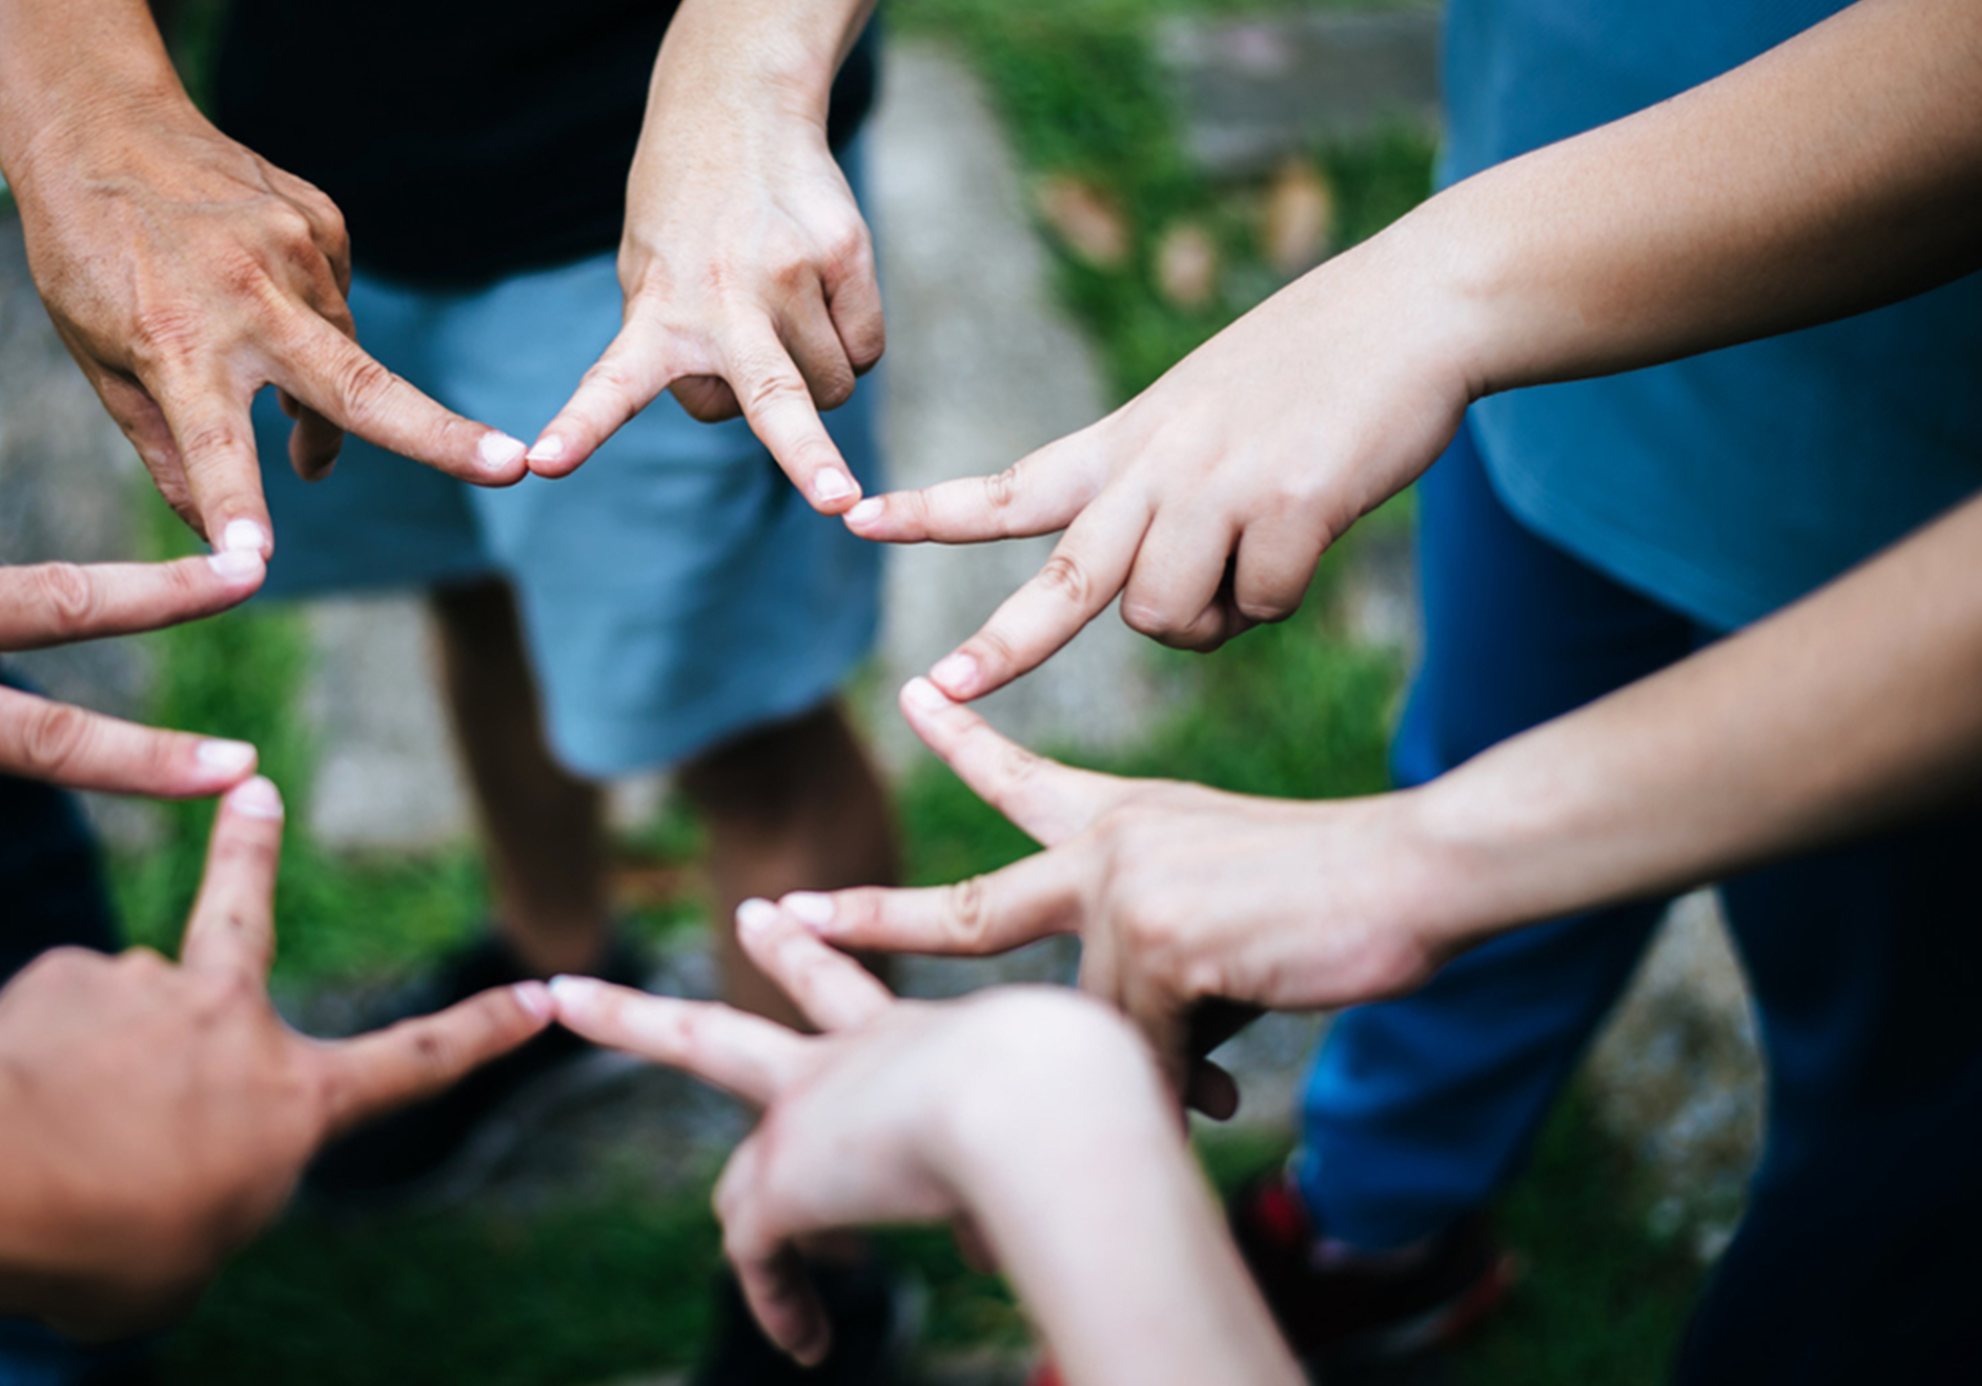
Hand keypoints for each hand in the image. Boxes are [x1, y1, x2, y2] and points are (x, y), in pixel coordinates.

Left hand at [0, 778, 553, 1338]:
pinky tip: (0, 1104)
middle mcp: (230, 1020)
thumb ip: (197, 1195)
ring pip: (121, 1014)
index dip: (485, 1034)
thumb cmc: (103, 1245)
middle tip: (254, 789)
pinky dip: (27, 1062)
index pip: (415, 1065)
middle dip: (255, 847)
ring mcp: (145, 984)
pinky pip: (45, 1026)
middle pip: (249, 911)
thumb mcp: (183, 1258)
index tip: (540, 994)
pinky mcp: (60, 974)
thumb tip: (156, 1157)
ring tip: (43, 1125)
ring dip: (89, 1056)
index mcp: (293, 1101)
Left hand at [6, 90, 530, 557]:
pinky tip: (263, 298)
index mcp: (175, 343)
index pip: (210, 445)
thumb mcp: (100, 360)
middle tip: (511, 467)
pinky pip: (337, 299)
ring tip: (285, 408)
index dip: (235, 507)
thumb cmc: (86, 255)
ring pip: (347, 354)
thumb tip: (215, 536)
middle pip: (357, 385)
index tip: (251, 564)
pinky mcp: (321, 220)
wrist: (101, 121)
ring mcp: (293, 250)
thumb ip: (163, 448)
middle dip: (440, 435)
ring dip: (329, 396)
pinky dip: (312, 322)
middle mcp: (245, 297)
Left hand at [526, 6, 881, 513]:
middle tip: (836, 500)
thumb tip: (741, 412)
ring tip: (782, 317)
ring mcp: (790, 275)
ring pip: (829, 389)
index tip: (543, 463)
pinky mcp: (845, 254)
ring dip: (813, 379)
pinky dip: (849, 342)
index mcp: (656, 312)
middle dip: (807, 459)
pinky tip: (819, 295)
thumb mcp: (644, 275)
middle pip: (773, 397)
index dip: (580, 428)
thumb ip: (669, 351)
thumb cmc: (684, 220)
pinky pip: (866, 348)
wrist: (738, 110)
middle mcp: (723, 299)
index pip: (609, 383)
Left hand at [549, 902, 1168, 1366]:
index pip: (856, 1000)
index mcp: (920, 1042)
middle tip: (608, 960)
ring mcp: (806, 1106)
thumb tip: (995, 1236)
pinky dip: (779, 1302)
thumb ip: (1016, 1176)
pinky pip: (757, 1253)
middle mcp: (851, 1058)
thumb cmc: (1089, 1115)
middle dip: (669, 996)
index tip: (780, 923)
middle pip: (736, 1020)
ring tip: (576, 998)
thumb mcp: (1060, 1138)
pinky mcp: (785, 1178)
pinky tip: (808, 1342)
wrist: (1044, 1102)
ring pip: (700, 1058)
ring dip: (634, 1020)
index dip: (818, 962)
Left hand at [781, 678, 1453, 1109]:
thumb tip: (1130, 1053)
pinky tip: (1222, 1098)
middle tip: (781, 914)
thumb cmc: (1338, 892)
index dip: (964, 740)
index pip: (1020, 775)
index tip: (911, 696)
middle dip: (871, 921)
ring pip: (1089, 1029)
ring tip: (1205, 1104)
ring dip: (1143, 1078)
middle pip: (967, 908)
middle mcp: (1105, 848)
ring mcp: (1123, 895)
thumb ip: (1155, 961)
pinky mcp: (1155, 946)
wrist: (1416, 870)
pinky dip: (1176, 1092)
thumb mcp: (1220, 906)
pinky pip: (1139, 1056)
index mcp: (1123, 819)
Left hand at [844, 227, 1477, 680]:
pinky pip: (1264, 604)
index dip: (934, 509)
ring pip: (1171, 619)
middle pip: (1063, 581)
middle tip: (941, 692)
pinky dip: (1287, 591)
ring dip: (1213, 618)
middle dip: (1001, 646)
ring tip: (1259, 550)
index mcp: (1126, 443)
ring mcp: (1220, 486)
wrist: (1417, 306)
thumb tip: (1155, 615)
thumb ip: (1157, 502)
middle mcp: (1156, 465)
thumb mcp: (1202, 417)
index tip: (856, 517)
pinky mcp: (1291, 505)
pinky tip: (1313, 528)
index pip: (1011, 486)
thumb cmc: (1312, 371)